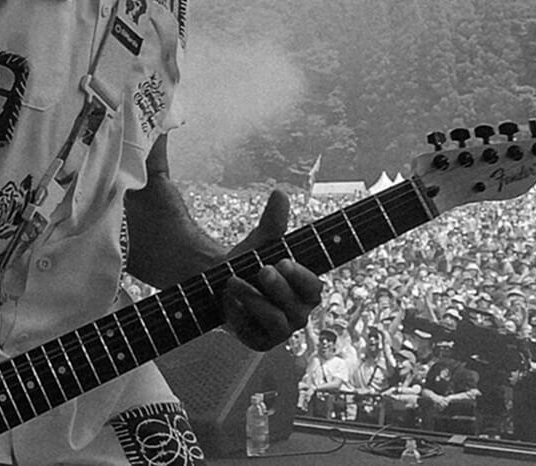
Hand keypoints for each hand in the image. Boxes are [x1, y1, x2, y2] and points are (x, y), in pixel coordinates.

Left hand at [221, 191, 323, 351]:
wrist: (221, 286)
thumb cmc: (249, 263)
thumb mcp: (260, 242)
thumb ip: (272, 222)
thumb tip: (279, 193)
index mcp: (304, 291)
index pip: (314, 288)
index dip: (301, 276)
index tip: (283, 261)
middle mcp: (298, 313)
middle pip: (299, 308)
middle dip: (279, 288)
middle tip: (262, 269)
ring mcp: (279, 331)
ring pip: (278, 323)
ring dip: (256, 300)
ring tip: (233, 281)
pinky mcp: (258, 342)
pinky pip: (254, 335)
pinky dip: (239, 315)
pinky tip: (227, 300)